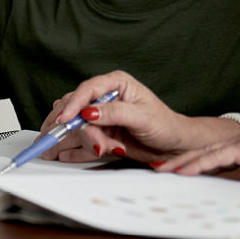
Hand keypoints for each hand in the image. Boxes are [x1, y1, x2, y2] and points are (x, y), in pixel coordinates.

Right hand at [39, 71, 239, 163]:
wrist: (173, 145)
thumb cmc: (164, 124)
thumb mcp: (142, 117)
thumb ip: (115, 113)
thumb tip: (88, 112)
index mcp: (117, 83)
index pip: (88, 89)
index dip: (74, 104)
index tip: (66, 119)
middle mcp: (106, 97)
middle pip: (78, 108)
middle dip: (78, 128)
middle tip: (88, 143)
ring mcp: (102, 115)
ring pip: (79, 126)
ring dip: (85, 141)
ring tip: (101, 149)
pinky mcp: (101, 132)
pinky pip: (82, 139)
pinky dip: (77, 149)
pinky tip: (66, 155)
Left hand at [154, 128, 239, 188]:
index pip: (215, 154)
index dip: (195, 161)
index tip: (178, 170)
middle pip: (204, 151)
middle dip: (180, 160)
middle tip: (160, 169)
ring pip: (206, 153)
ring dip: (183, 162)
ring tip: (163, 171)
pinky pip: (218, 158)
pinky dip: (199, 165)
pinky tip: (184, 172)